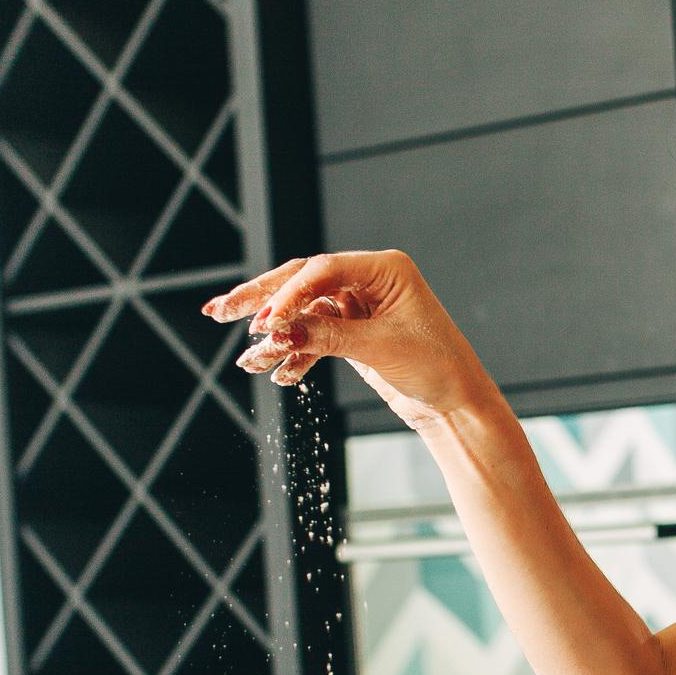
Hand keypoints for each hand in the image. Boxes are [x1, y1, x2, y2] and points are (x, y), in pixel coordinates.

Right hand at [203, 250, 489, 431]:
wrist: (457, 405)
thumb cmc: (437, 367)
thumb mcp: (379, 348)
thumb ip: (326, 335)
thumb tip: (276, 332)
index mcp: (385, 269)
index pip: (323, 270)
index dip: (289, 295)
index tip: (265, 323)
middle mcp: (369, 281)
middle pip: (303, 283)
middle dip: (262, 301)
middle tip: (218, 311)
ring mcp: (359, 306)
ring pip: (303, 313)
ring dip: (276, 338)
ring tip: (247, 361)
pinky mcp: (353, 333)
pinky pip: (313, 337)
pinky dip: (296, 356)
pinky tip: (280, 375)